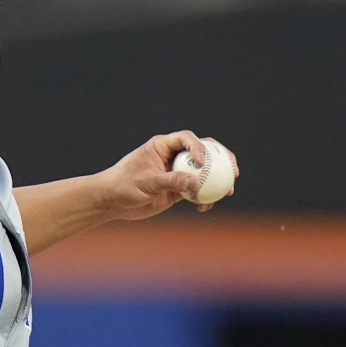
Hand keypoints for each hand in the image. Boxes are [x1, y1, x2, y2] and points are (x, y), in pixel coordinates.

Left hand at [96, 130, 239, 219]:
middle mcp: (172, 156)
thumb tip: (197, 182)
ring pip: (204, 173)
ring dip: (217, 181)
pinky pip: (197, 191)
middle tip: (234, 171)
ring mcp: (176, 172)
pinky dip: (204, 198)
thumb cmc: (123, 185)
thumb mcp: (147, 182)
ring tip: (228, 191)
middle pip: (203, 152)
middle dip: (221, 159)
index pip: (186, 139)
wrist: (112, 201)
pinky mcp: (177, 189)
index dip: (199, 147)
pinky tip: (205, 208)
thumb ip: (171, 181)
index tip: (204, 162)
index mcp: (162, 146)